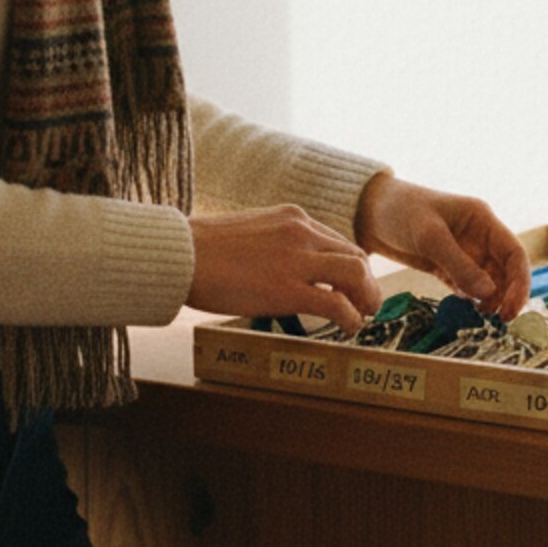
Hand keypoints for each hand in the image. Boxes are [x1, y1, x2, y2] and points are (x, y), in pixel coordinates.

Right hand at [186, 205, 382, 333]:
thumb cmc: (204, 249)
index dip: (351, 267)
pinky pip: (336, 303)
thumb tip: (286, 267)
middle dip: (367, 283)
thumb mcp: (252, 231)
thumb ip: (277, 243)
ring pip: (356, 273)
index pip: (338, 241)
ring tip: (364, 316)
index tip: (350, 286)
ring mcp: (296, 259)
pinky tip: (348, 328)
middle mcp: (301, 232)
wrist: (180, 254)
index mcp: (292, 218)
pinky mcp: (286, 288)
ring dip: (367, 298)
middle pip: (356, 255)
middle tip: (366, 304)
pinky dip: (351, 317)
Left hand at [353, 174, 529, 319]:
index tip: (513, 307)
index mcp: (482, 219)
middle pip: (505, 271)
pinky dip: (471, 299)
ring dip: (490, 300)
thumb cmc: (400, 211)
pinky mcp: (447, 266)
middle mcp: (478, 236)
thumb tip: (488, 294)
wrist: (367, 212)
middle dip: (507, 295)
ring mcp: (464, 252)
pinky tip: (466, 309)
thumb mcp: (430, 236)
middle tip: (499, 320)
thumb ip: (459, 265)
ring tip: (481, 318)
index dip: (520, 281)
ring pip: (489, 281)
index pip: (514, 252)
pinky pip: (468, 286)